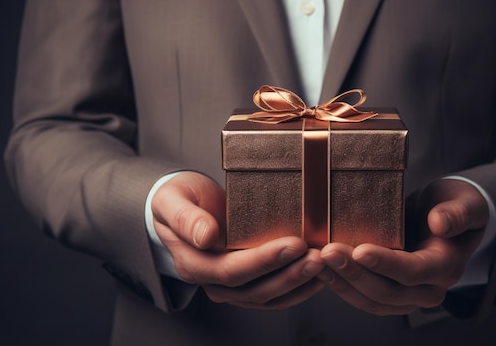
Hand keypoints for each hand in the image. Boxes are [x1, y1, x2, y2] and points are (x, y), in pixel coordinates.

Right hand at [151, 171, 324, 308]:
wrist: (182, 205)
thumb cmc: (177, 199)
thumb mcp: (172, 199)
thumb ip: (185, 217)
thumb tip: (205, 236)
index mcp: (193, 262)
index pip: (231, 270)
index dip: (264, 261)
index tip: (294, 244)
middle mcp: (212, 281)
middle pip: (254, 289)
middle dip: (290, 274)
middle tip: (319, 256)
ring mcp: (230, 286)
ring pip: (268, 296)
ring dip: (298, 283)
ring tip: (324, 264)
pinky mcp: (246, 282)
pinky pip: (274, 295)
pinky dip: (298, 288)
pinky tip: (319, 275)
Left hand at [317, 178, 487, 314]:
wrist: (446, 219)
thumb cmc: (453, 206)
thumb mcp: (464, 202)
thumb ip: (458, 212)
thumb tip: (440, 223)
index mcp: (447, 267)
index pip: (413, 271)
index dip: (385, 264)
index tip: (358, 250)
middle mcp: (429, 289)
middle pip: (388, 291)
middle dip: (354, 273)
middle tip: (328, 252)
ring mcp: (409, 297)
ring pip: (372, 301)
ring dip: (343, 283)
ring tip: (317, 262)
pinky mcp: (391, 295)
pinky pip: (364, 298)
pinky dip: (341, 286)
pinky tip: (321, 270)